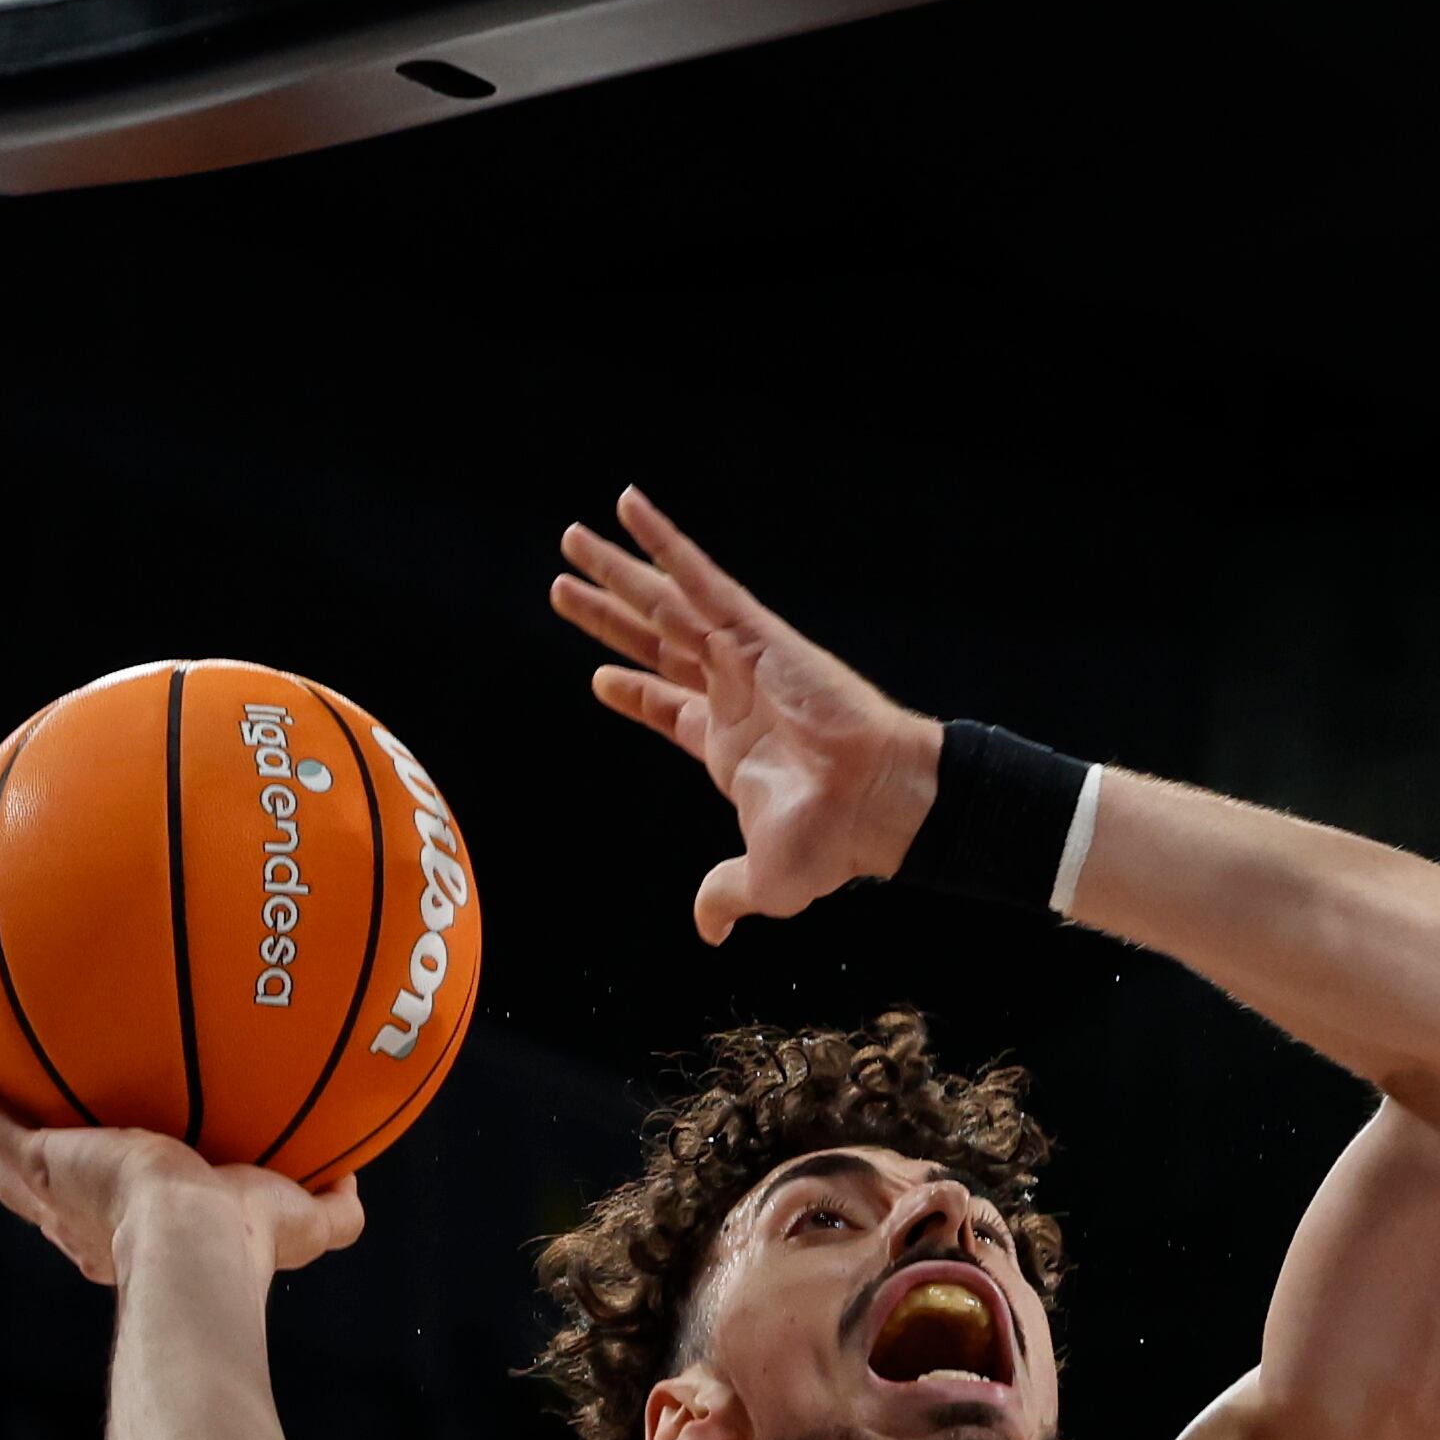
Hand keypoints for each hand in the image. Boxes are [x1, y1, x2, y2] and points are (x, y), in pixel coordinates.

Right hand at [0, 1044, 363, 1284]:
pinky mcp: (36, 1162)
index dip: (118, 1194)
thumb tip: (355, 1178)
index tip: (126, 1167)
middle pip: (53, 1192)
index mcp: (142, 1236)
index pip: (122, 1215)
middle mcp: (87, 1221)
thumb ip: (335, 1205)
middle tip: (43, 1122)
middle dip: (46, 1161)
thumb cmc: (250, 1242)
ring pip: (3, 1159)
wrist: (196, 1242)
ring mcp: (55, 1194)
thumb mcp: (307, 1221)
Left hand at [557, 490, 943, 947]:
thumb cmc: (831, 842)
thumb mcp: (762, 878)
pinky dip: (665, 542)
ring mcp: (741, 658)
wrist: (875, 802)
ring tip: (571, 540)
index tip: (598, 679)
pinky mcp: (756, 633)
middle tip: (564, 586)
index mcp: (730, 746)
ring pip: (665, 604)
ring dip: (619, 571)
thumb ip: (724, 895)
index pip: (670, 707)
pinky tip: (629, 507)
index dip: (633, 693)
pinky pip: (700, 577)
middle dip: (609, 616)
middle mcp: (731, 693)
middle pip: (655, 644)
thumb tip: (707, 932)